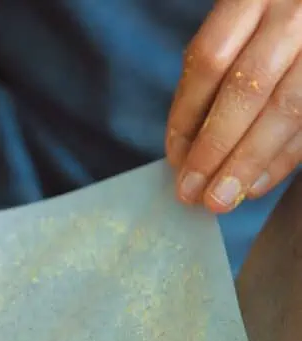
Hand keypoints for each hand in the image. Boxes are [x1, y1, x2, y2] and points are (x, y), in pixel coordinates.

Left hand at [166, 0, 301, 211]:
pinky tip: (257, 184)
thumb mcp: (242, 22)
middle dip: (215, 148)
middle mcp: (295, 11)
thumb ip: (216, 74)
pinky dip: (283, 158)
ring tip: (221, 198)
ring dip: (248, 162)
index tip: (174, 157)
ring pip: (285, 110)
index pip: (210, 59)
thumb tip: (185, 147)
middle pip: (247, 89)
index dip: (186, 114)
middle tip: (192, 192)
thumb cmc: (276, 20)